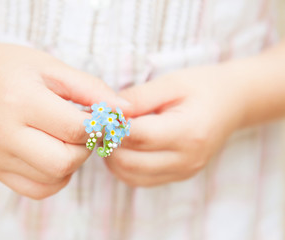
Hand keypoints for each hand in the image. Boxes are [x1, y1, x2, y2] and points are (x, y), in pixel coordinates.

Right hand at [0, 41, 128, 198]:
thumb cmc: (13, 70)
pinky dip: (57, 176)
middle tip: (85, 129)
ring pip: (55, 178)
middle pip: (65, 160)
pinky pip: (39, 190)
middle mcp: (2, 133)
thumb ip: (93, 89)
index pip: (76, 128)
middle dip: (87, 147)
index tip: (102, 116)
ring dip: (73, 162)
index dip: (99, 124)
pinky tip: (53, 153)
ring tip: (67, 138)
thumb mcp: (54, 68)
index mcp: (18, 100)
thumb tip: (126, 111)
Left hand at [105, 65, 245, 186]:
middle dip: (106, 142)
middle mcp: (186, 159)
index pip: (135, 136)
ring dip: (111, 155)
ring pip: (129, 175)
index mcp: (188, 132)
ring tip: (112, 132)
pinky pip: (139, 179)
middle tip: (101, 122)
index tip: (98, 112)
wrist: (233, 103)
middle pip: (128, 161)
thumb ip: (137, 98)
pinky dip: (123, 165)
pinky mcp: (178, 176)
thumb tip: (105, 111)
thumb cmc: (202, 87)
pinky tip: (124, 145)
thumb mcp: (171, 82)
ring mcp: (183, 171)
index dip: (109, 125)